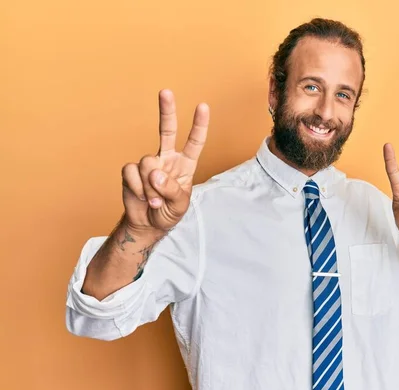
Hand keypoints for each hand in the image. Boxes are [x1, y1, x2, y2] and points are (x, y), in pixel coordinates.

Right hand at [121, 89, 209, 233]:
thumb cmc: (169, 212)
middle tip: (166, 91)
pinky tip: (141, 196)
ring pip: (148, 163)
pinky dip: (137, 187)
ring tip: (154, 201)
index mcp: (185, 164)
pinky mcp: (131, 171)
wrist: (147, 224)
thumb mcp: (179, 205)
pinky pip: (132, 172)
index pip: (194, 142)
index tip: (203, 106)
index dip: (199, 125)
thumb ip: (172, 190)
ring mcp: (148, 163)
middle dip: (166, 111)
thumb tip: (156, 174)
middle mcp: (167, 159)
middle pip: (167, 131)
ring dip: (151, 187)